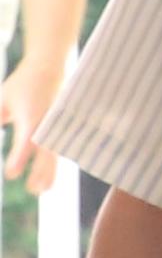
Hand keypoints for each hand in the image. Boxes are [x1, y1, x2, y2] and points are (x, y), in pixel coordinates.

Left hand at [1, 42, 65, 197]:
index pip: (26, 142)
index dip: (19, 159)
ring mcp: (55, 126)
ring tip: (42, 190)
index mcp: (31, 116)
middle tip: (30, 189)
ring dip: (49, 173)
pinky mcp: (59, 128)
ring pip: (54, 154)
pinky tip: (48, 178)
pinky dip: (53, 164)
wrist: (48, 67)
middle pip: (46, 153)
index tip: (11, 175)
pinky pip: (57, 149)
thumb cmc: (21, 83)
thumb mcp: (2, 99)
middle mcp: (46, 123)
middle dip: (39, 172)